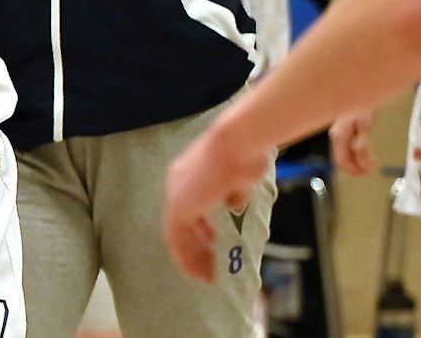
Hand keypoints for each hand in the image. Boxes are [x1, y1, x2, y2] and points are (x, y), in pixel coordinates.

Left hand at [163, 120, 270, 281]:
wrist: (236, 145)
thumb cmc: (245, 155)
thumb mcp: (242, 178)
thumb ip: (235, 193)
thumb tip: (235, 204)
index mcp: (192, 171)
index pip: (192, 205)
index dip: (202, 225)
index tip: (214, 240)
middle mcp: (179, 182)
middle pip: (183, 221)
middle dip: (197, 244)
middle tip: (211, 263)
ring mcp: (176, 195)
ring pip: (178, 233)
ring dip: (193, 256)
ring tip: (208, 275)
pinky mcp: (178, 208)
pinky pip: (176, 239)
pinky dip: (188, 257)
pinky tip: (201, 271)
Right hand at [330, 108, 377, 175]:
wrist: (359, 92)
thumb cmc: (362, 106)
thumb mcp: (365, 125)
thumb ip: (362, 143)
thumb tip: (361, 160)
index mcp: (338, 137)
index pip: (342, 162)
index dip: (355, 171)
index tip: (369, 171)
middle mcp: (336, 138)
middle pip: (343, 161)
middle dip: (358, 168)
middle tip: (373, 167)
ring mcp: (339, 136)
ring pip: (346, 156)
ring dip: (359, 162)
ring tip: (373, 160)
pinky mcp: (344, 133)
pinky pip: (349, 150)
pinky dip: (358, 155)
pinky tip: (368, 153)